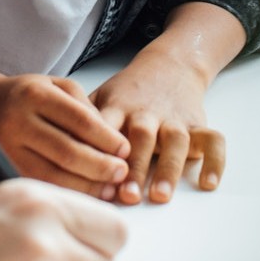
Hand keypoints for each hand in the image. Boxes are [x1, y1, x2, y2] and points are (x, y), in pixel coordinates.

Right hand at [0, 74, 129, 199]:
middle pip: (67, 152)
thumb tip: (112, 145)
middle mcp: (17, 122)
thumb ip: (86, 109)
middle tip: (121, 173)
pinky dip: (66, 193)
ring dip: (85, 186)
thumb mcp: (59, 87)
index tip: (125, 150)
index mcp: (34, 95)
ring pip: (52, 175)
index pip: (80, 121)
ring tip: (108, 188)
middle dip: (100, 166)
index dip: (107, 139)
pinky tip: (85, 194)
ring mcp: (6, 148)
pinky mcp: (3, 168)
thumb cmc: (29, 96)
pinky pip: (40, 185)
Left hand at [90, 48, 225, 204]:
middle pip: (142, 139)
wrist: (170, 64)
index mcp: (118, 107)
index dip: (102, 152)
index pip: (107, 129)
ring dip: (169, 169)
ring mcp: (174, 119)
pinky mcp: (197, 124)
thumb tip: (43, 156)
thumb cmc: (128, 93)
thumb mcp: (99, 99)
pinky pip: (212, 140)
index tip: (96, 176)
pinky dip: (215, 161)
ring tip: (160, 195)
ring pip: (176, 142)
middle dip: (135, 167)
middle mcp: (147, 113)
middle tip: (128, 196)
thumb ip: (79, 125)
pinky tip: (209, 183)